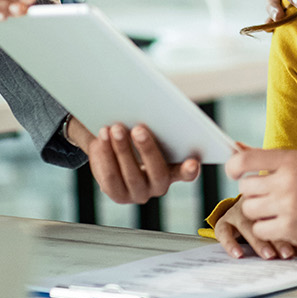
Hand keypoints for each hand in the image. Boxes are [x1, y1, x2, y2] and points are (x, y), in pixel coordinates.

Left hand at [65, 117, 199, 204]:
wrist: (110, 152)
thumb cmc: (135, 135)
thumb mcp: (148, 129)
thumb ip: (155, 123)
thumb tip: (152, 103)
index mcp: (174, 170)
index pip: (185, 172)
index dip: (189, 170)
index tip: (193, 162)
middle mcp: (159, 186)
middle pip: (157, 172)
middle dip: (147, 149)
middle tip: (138, 129)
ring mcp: (138, 193)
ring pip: (131, 175)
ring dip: (123, 149)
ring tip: (115, 128)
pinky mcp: (117, 194)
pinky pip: (110, 176)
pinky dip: (106, 154)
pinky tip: (103, 136)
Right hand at [213, 197, 296, 260]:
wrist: (248, 204)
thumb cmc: (269, 213)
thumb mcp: (281, 218)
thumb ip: (292, 231)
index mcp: (272, 197)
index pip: (282, 213)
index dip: (293, 230)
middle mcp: (254, 201)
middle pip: (265, 218)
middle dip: (278, 238)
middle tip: (287, 254)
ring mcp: (238, 210)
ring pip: (246, 224)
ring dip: (258, 241)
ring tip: (269, 255)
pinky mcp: (224, 220)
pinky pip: (223, 230)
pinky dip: (230, 243)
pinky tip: (238, 254)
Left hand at [228, 147, 296, 251]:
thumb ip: (272, 158)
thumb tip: (237, 148)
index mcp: (290, 160)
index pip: (245, 160)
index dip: (233, 167)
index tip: (234, 173)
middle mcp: (286, 181)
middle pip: (245, 187)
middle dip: (253, 192)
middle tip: (266, 196)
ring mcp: (287, 205)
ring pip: (249, 209)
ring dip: (258, 212)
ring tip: (274, 211)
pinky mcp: (289, 228)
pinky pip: (260, 229)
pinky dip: (266, 229)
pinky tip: (280, 224)